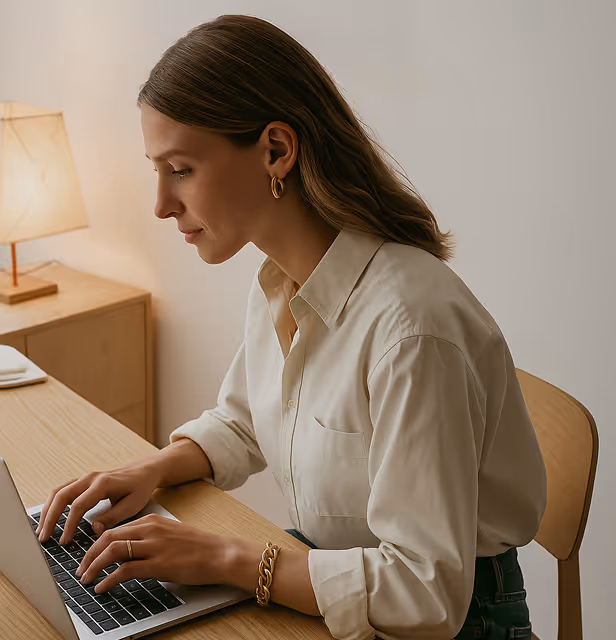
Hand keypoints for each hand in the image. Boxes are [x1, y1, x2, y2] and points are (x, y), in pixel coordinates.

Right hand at [36, 462, 161, 543]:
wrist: (144, 472)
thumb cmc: (140, 489)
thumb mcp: (133, 505)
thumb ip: (113, 517)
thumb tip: (94, 529)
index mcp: (103, 484)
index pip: (79, 505)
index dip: (69, 525)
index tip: (64, 541)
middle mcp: (91, 478)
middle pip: (62, 496)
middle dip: (50, 518)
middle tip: (43, 538)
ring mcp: (86, 478)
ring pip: (58, 491)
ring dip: (48, 510)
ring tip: (41, 531)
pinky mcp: (83, 481)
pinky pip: (62, 490)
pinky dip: (53, 504)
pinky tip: (49, 518)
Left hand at [75, 514, 228, 591]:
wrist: (219, 554)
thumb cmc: (198, 547)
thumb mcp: (170, 534)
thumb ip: (149, 539)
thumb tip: (127, 554)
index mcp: (152, 520)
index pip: (115, 529)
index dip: (96, 544)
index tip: (88, 557)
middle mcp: (151, 529)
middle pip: (108, 537)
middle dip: (89, 555)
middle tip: (80, 569)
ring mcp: (155, 546)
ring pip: (113, 551)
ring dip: (94, 566)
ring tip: (86, 579)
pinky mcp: (159, 564)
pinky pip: (126, 570)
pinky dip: (109, 580)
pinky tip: (103, 588)